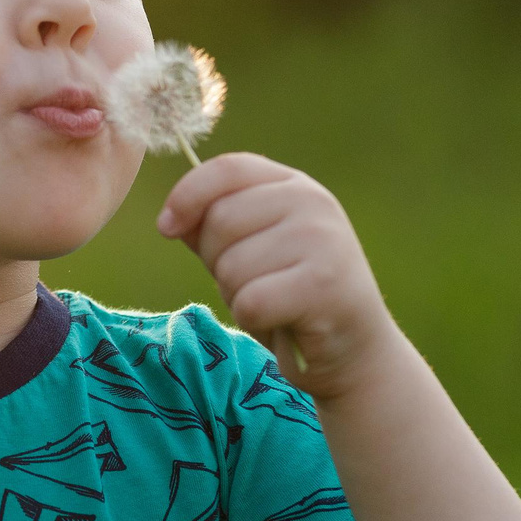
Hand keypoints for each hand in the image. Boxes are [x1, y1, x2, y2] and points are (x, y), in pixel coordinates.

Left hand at [154, 151, 396, 393]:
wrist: (353, 351)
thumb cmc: (290, 299)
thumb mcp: (250, 252)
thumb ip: (212, 228)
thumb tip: (171, 219)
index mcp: (294, 185)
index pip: (227, 169)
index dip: (187, 195)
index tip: (166, 227)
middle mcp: (313, 203)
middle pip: (220, 220)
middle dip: (217, 262)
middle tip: (253, 284)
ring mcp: (323, 240)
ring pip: (233, 266)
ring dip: (238, 296)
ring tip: (273, 304)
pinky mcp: (324, 285)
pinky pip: (251, 301)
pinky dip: (254, 320)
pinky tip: (283, 322)